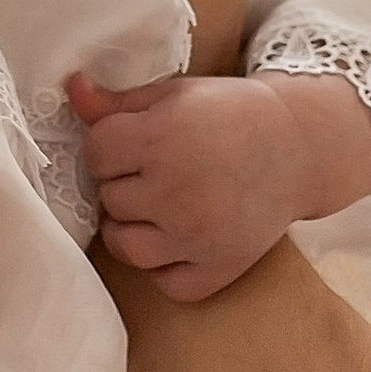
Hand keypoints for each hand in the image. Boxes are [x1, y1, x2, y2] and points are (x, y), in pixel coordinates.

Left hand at [69, 69, 370, 301]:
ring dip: (134, 227)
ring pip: (125, 247)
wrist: (299, 146)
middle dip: (126, 183)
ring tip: (161, 204)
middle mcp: (178, 191)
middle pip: (109, 198)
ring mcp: (199, 236)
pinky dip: (167, 266)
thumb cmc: (228, 114)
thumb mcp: (174, 95)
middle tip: (160, 169)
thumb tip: (71, 88)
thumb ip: (118, 102)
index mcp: (163, 139)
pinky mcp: (220, 268)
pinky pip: (166, 283)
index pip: (96, 153)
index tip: (135, 142)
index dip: (110, 146)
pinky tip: (181, 236)